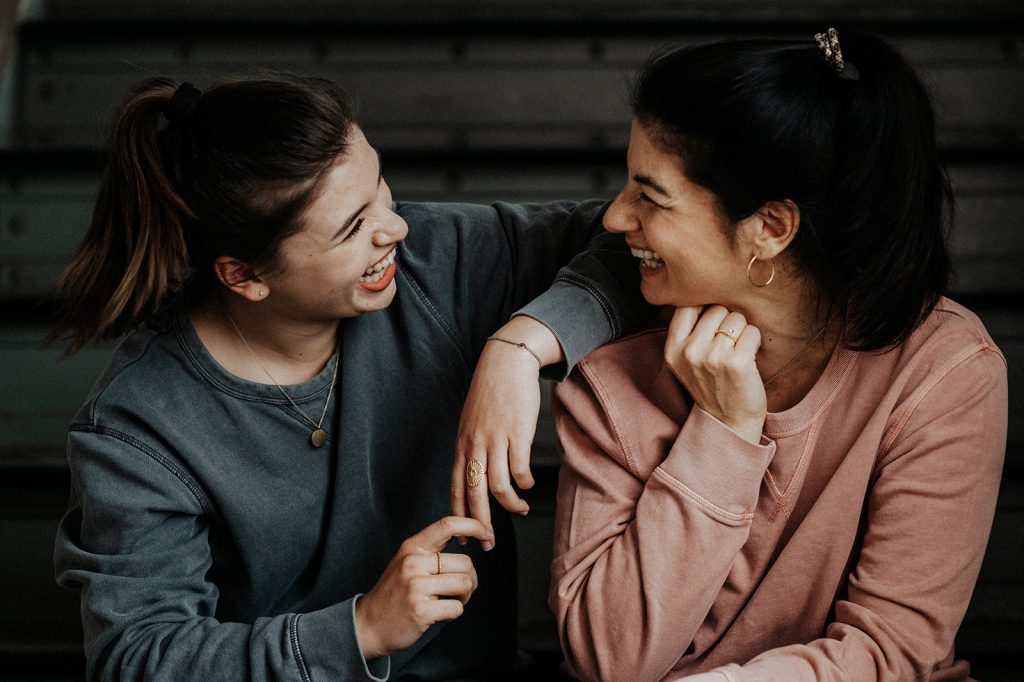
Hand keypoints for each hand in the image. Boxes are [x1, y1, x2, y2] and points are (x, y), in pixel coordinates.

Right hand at [354, 516, 490, 659]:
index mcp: (412, 547)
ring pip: (465, 584)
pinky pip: (457, 608)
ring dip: (464, 597)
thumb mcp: (407, 562)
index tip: (487, 534)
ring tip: (447, 601)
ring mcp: (416, 586)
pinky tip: (437, 614)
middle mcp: (413, 562)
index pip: (448, 524)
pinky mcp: (421, 610)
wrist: (368, 625)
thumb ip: (433, 550)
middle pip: (466, 563)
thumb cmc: (395, 593)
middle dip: (470, 580)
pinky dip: (453, 613)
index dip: (474, 525)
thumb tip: (471, 536)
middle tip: (457, 590)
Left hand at [452, 317, 562, 537]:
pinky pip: (519, 470)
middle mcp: (474, 446)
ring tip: (519, 511)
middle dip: (481, 524)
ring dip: (510, 505)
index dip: (459, 516)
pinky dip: (525, 483)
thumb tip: (475, 470)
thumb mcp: (472, 420)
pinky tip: (529, 485)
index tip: (464, 537)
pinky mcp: (517, 435)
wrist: (506, 363)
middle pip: (474, 494)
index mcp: (462, 444)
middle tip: (489, 544)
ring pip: (498, 487)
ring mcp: (495, 441)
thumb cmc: (491, 391)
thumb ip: (472, 445)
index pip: (455, 488)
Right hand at [663, 306, 765, 443]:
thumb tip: (702, 290)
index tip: (711, 325)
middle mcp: (689, 352)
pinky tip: (749, 360)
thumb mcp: (686, 360)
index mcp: (672, 349)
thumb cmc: (711, 385)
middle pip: (716, 309)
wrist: (728, 422)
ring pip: (736, 318)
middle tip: (726, 347)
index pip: (687, 305)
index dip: (704, 310)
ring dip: (742, 333)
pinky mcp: (737, 363)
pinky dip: (755, 343)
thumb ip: (688, 330)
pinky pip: (753, 332)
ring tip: (737, 353)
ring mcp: (712, 358)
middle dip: (726, 322)